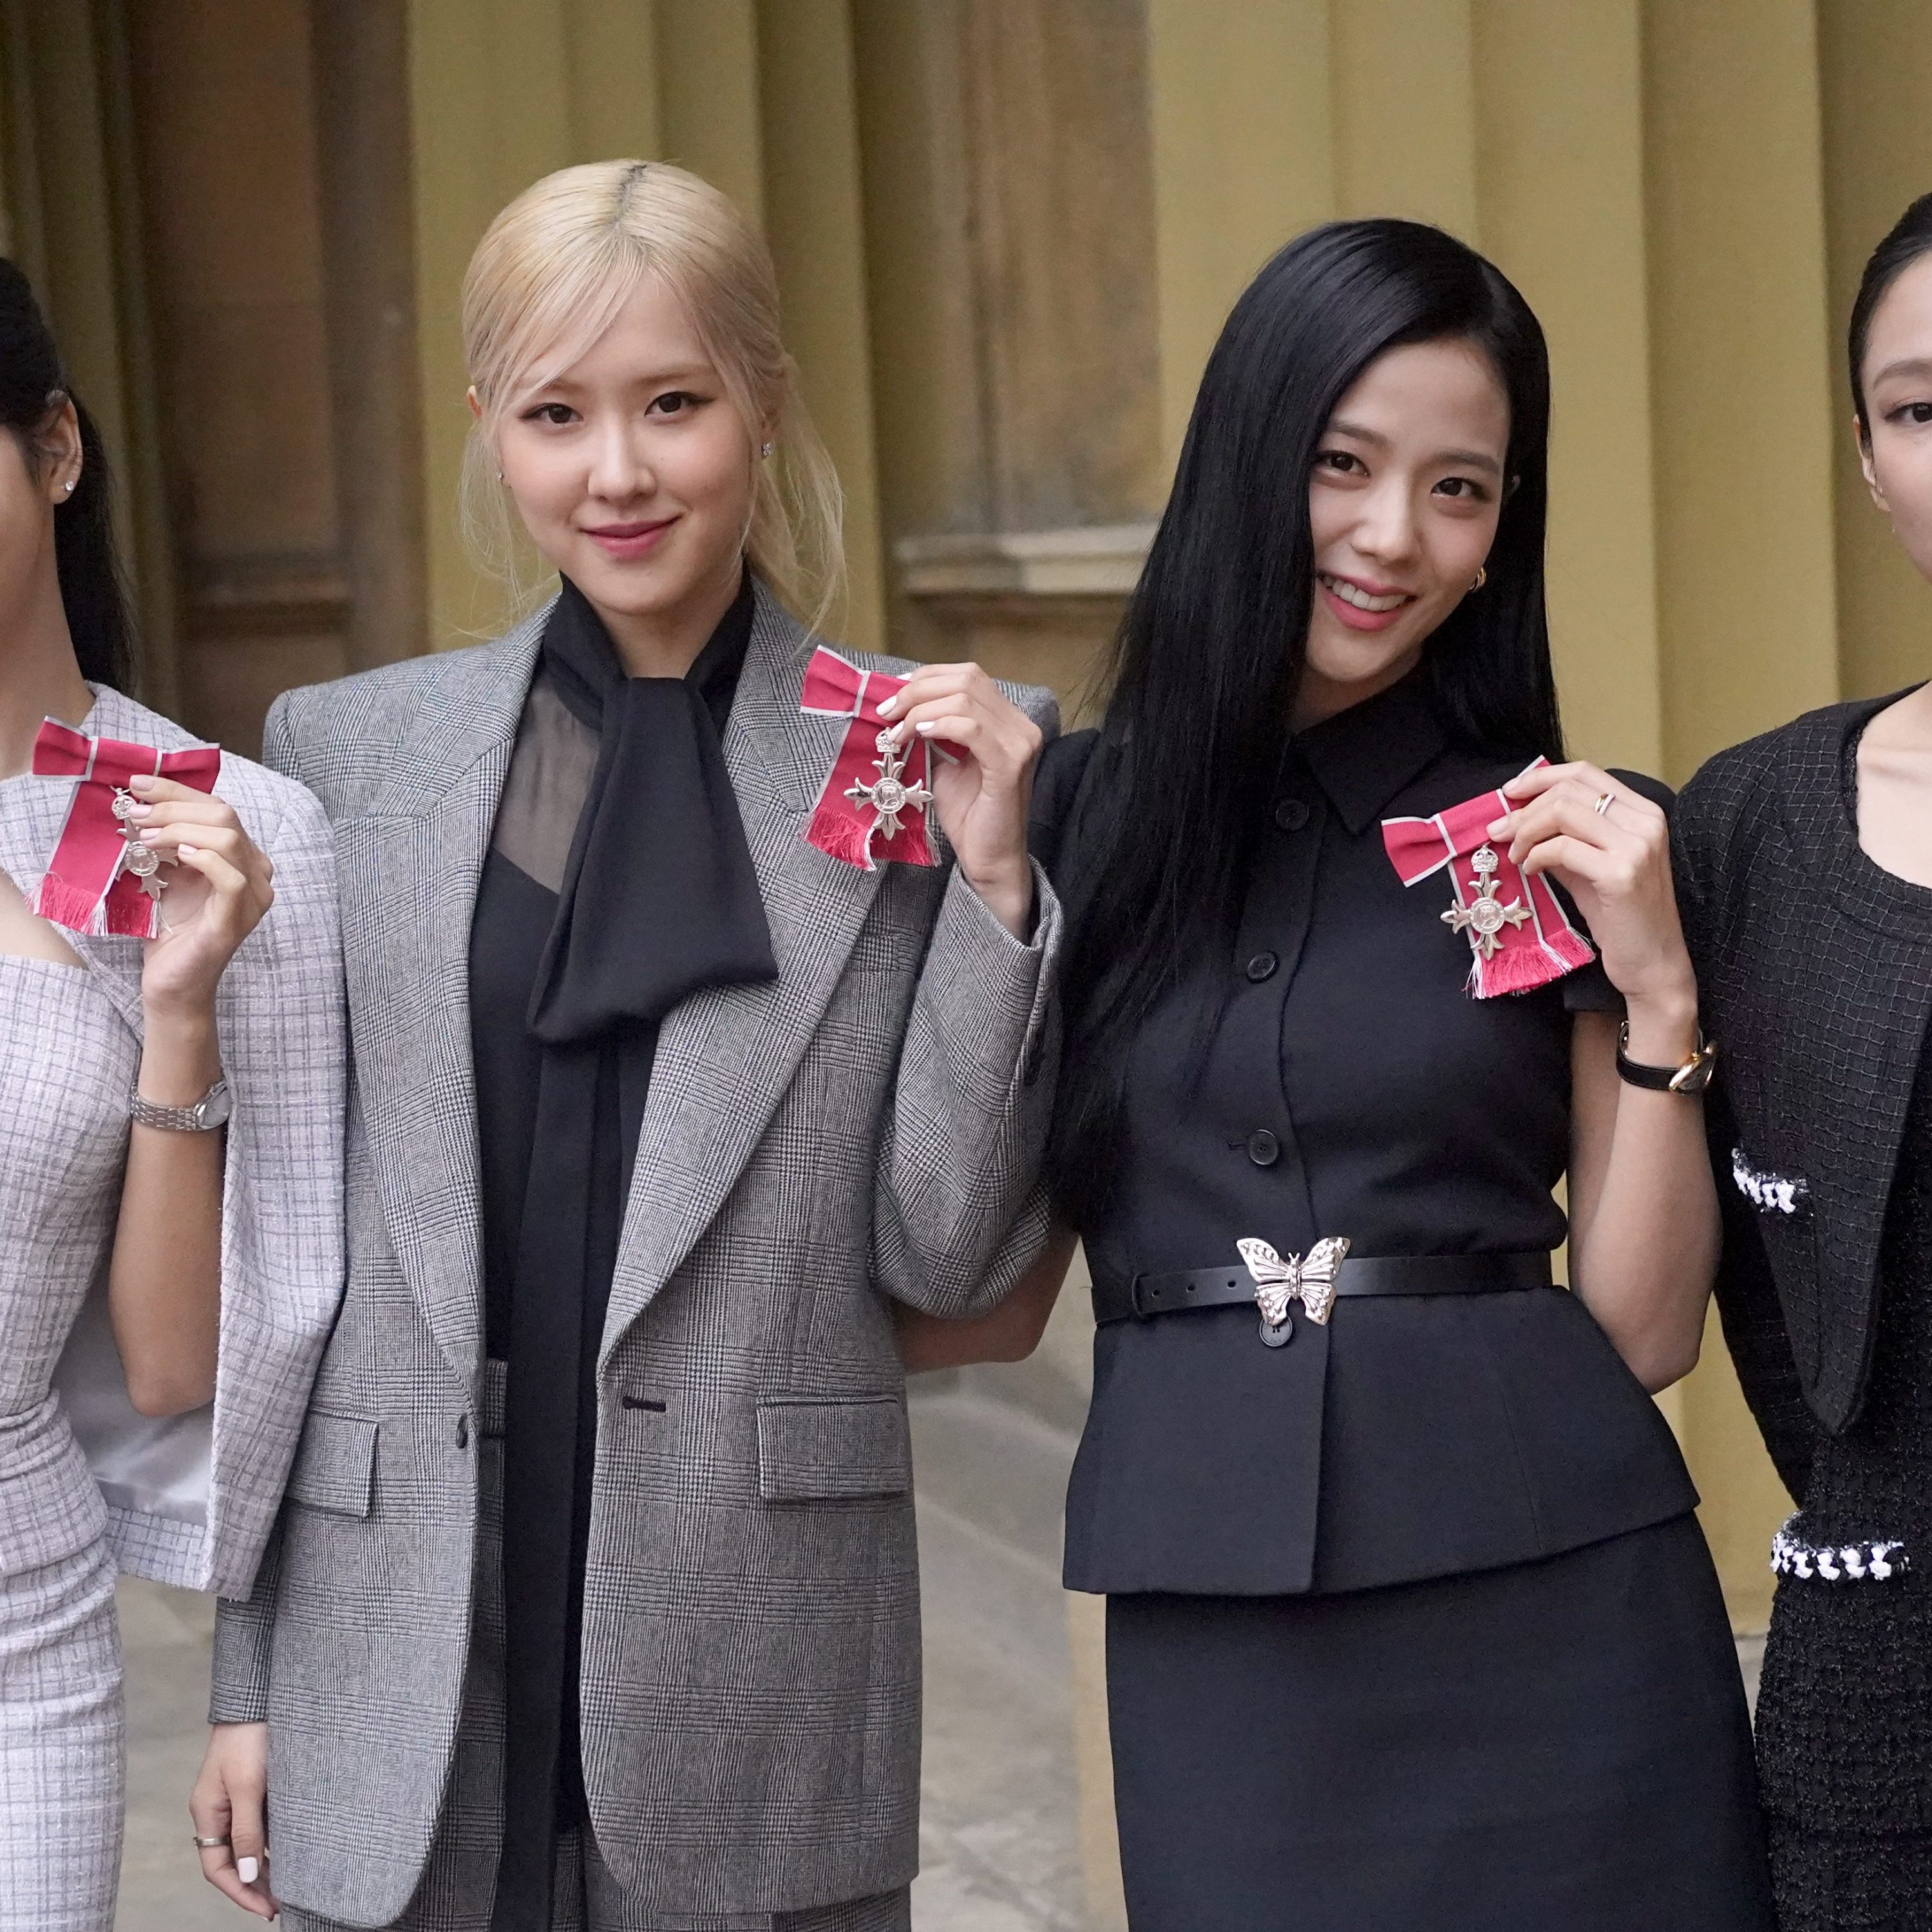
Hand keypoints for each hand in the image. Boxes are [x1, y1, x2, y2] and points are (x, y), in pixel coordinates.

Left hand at [124, 775, 274, 1020]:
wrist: (172, 982)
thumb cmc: (171, 930)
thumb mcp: (169, 874)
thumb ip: (169, 842)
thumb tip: (141, 804)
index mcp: (245, 858)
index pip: (219, 808)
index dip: (178, 792)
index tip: (139, 785)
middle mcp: (259, 873)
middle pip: (225, 816)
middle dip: (174, 808)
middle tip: (134, 814)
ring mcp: (254, 897)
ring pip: (228, 839)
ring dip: (179, 829)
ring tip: (144, 838)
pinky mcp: (238, 918)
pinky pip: (231, 876)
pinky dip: (202, 858)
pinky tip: (175, 856)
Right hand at [191, 1722, 275, 1916]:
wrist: (257, 1697)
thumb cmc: (249, 1738)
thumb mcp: (248, 1786)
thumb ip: (246, 1831)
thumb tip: (246, 1876)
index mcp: (207, 1813)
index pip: (218, 1868)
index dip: (240, 1892)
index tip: (267, 1909)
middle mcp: (218, 1811)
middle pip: (231, 1861)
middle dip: (253, 1885)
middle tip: (281, 1904)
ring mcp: (234, 1799)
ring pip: (246, 1844)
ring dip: (264, 1866)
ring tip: (290, 1885)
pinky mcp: (253, 1787)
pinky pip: (259, 1824)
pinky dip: (272, 1842)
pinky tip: (292, 1850)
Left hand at [876, 663, 1042, 936]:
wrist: (988, 858)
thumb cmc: (967, 814)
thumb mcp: (943, 761)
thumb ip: (931, 730)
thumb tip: (897, 704)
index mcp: (1007, 719)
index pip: (968, 675)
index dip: (927, 677)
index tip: (893, 694)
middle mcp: (1020, 725)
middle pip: (966, 679)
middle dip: (918, 690)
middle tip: (886, 711)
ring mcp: (1020, 743)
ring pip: (965, 699)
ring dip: (920, 709)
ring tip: (896, 731)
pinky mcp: (1010, 764)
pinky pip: (971, 728)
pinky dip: (939, 725)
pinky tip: (917, 735)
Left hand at [1490, 763, 1697, 1048]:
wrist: (1652, 964)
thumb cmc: (1621, 918)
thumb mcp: (1589, 867)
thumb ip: (1563, 838)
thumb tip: (1517, 818)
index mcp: (1643, 813)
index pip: (1585, 772)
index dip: (1540, 778)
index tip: (1508, 793)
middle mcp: (1646, 822)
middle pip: (1569, 789)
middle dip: (1524, 808)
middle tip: (1499, 831)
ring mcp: (1637, 846)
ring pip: (1563, 812)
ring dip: (1526, 831)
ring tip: (1515, 854)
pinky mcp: (1621, 873)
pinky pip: (1562, 848)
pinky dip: (1536, 855)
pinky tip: (1531, 870)